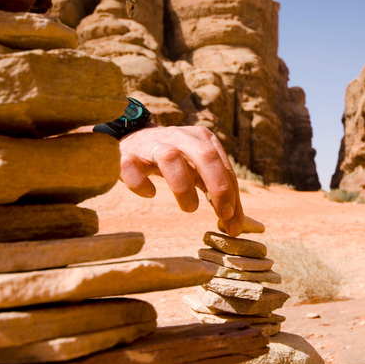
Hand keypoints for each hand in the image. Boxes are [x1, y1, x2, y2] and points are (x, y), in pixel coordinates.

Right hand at [117, 124, 244, 236]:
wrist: (131, 139)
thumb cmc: (174, 160)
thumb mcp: (197, 170)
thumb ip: (216, 194)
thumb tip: (237, 226)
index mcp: (202, 139)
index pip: (223, 167)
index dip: (232, 195)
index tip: (233, 223)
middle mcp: (180, 137)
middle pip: (205, 156)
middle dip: (218, 187)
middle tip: (223, 214)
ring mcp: (152, 144)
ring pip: (170, 159)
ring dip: (183, 186)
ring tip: (190, 208)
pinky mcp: (126, 154)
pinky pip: (131, 167)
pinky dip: (141, 183)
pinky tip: (150, 194)